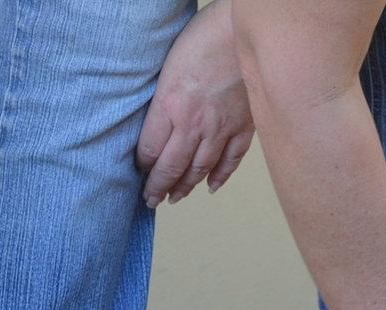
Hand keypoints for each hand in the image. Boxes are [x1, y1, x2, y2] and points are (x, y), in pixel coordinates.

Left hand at [137, 0, 253, 206]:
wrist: (247, 31)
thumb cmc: (207, 36)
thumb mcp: (170, 64)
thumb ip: (164, 96)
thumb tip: (159, 118)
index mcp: (170, 105)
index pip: (150, 149)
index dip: (143, 165)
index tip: (138, 171)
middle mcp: (195, 124)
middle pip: (172, 166)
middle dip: (158, 187)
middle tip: (150, 200)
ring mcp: (222, 129)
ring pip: (200, 169)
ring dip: (185, 187)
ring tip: (175, 198)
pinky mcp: (245, 127)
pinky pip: (230, 160)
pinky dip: (220, 176)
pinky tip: (211, 186)